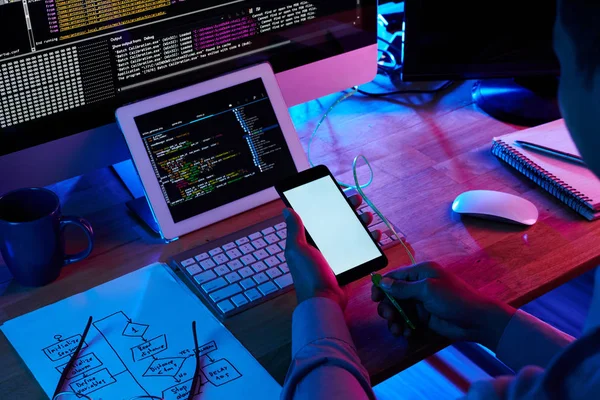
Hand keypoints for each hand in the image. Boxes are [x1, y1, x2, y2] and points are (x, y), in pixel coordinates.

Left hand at [284, 194, 378, 308]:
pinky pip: (362, 248)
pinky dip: (370, 240)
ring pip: (352, 232)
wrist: (325, 300)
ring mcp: (337, 255)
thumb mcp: (297, 249)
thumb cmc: (308, 274)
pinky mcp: (350, 264)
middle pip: (338, 221)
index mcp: (309, 240)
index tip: (337, 192)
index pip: (319, 216)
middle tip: (356, 199)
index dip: (328, 204)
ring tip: (368, 217)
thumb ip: (294, 229)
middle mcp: (323, 246)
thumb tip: (287, 210)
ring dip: (361, 222)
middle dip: (348, 209)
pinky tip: (375, 234)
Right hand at [371, 262, 515, 351]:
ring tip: (397, 329)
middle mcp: (418, 285)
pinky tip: (407, 332)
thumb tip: (383, 282)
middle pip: (393, 294)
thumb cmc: (453, 299)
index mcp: (420, 273)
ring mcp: (421, 302)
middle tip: (389, 317)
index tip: (374, 298)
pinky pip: (407, 320)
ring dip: (394, 319)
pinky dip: (404, 326)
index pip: (394, 276)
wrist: (476, 320)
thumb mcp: (427, 290)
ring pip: (399, 309)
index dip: (381, 286)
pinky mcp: (424, 316)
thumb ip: (403, 287)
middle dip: (388, 306)